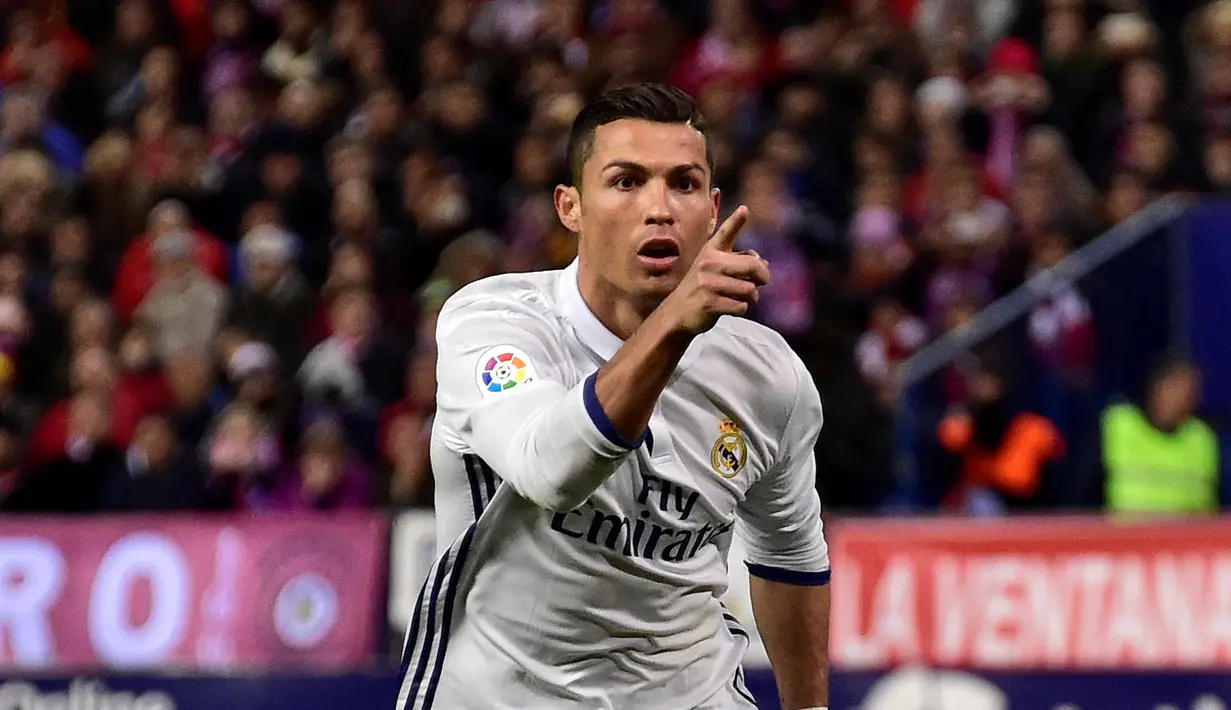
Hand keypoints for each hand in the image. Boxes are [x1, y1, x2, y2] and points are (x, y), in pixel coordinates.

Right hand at [660, 206, 769, 334]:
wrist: (676, 313)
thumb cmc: (701, 288)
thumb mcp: (714, 268)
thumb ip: (738, 262)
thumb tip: (764, 263)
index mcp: (710, 252)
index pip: (725, 233)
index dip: (735, 221)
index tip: (744, 209)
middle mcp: (709, 264)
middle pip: (753, 266)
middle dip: (763, 276)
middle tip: (762, 282)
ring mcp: (708, 283)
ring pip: (750, 290)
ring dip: (751, 297)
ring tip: (741, 297)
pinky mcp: (709, 303)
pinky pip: (741, 306)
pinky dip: (740, 309)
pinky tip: (730, 308)